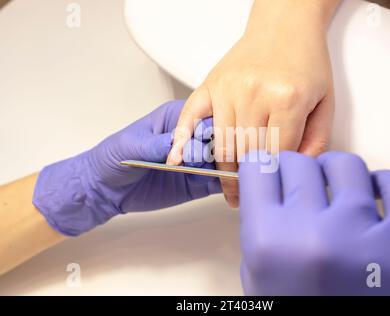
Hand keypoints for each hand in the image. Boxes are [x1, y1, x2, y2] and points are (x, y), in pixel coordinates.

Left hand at [33, 100, 219, 235]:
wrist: (106, 189)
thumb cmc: (114, 157)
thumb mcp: (131, 145)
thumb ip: (155, 144)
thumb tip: (178, 145)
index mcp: (177, 119)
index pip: (202, 118)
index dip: (207, 128)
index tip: (204, 141)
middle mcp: (192, 137)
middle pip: (219, 138)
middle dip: (220, 148)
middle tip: (207, 161)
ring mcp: (197, 161)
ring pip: (224, 160)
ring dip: (229, 167)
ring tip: (230, 175)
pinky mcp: (198, 183)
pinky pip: (218, 182)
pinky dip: (228, 185)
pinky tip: (231, 187)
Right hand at [166, 0, 337, 207]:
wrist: (285, 25)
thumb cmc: (305, 61)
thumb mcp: (325, 102)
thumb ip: (316, 142)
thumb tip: (296, 173)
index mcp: (287, 99)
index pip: (275, 156)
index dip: (271, 180)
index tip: (268, 194)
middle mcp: (253, 94)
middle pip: (244, 156)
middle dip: (246, 183)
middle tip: (245, 200)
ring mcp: (228, 89)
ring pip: (220, 146)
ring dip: (223, 173)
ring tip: (229, 189)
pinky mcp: (210, 84)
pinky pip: (190, 118)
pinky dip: (181, 142)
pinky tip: (177, 160)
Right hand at [239, 151, 389, 294]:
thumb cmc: (293, 310)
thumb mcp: (257, 274)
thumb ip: (261, 225)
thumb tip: (274, 184)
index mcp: (269, 244)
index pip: (258, 169)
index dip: (260, 168)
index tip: (266, 172)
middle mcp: (312, 236)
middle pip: (298, 164)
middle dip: (293, 172)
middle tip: (299, 187)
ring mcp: (362, 239)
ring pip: (346, 166)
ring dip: (334, 173)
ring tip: (334, 190)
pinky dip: (385, 185)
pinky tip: (371, 196)